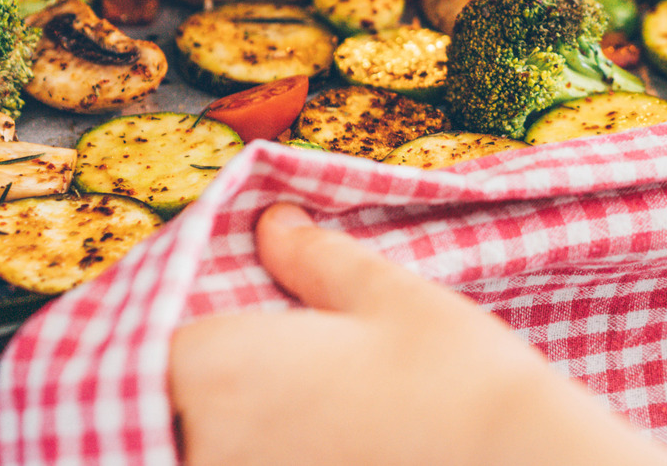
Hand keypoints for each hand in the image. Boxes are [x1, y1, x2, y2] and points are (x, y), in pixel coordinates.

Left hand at [170, 203, 666, 465]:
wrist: (518, 461)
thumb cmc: (454, 374)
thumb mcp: (386, 295)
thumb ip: (312, 260)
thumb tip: (272, 226)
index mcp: (216, 368)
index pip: (148, 348)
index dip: (172, 329)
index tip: (208, 319)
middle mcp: (208, 442)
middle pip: (165, 412)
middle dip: (190, 392)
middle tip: (268, 365)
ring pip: (202, 451)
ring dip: (223, 431)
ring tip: (299, 403)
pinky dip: (265, 454)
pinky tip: (314, 440)